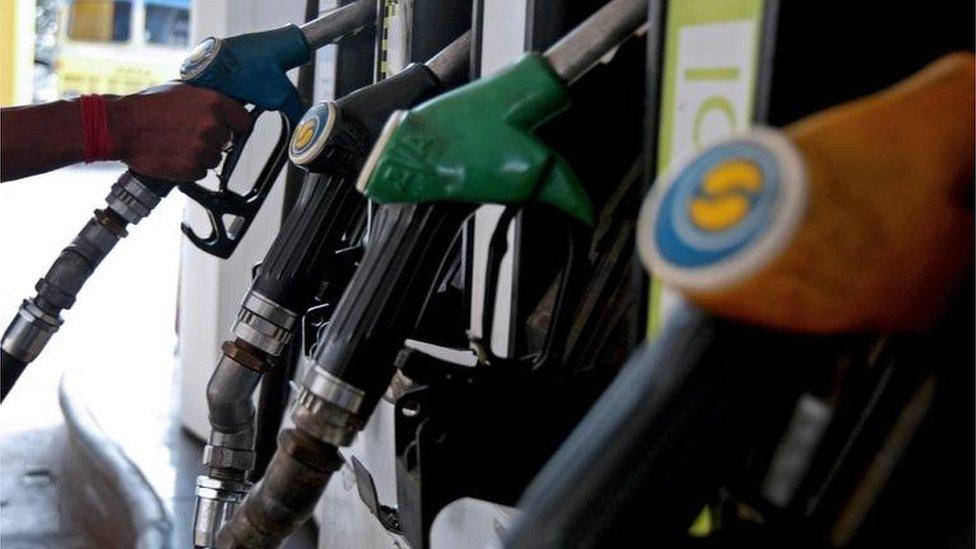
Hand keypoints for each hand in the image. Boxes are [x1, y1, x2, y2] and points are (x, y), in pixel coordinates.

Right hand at [107, 82, 253, 180]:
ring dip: (201, 154)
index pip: (245, 121)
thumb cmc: (147, 107)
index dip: (237, 124)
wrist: (121, 127)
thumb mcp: (182, 89)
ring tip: (178, 143)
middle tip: (190, 133)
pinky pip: (200, 171)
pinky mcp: (192, 168)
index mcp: (214, 103)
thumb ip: (207, 98)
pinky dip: (190, 167)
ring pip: (214, 158)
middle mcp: (212, 126)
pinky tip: (174, 155)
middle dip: (213, 139)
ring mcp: (203, 149)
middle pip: (227, 141)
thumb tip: (225, 103)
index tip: (232, 126)